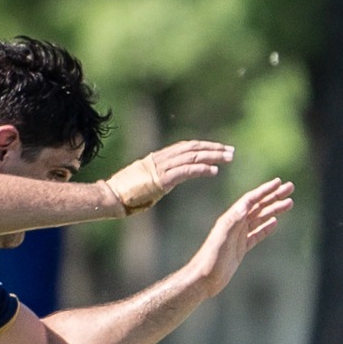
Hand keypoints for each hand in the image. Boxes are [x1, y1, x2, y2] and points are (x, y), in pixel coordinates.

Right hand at [101, 140, 236, 213]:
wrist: (111, 197)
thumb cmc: (125, 194)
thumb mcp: (146, 182)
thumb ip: (160, 178)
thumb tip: (168, 180)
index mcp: (158, 158)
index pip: (186, 148)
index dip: (203, 146)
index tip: (219, 148)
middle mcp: (161, 159)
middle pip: (192, 149)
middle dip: (213, 148)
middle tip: (231, 151)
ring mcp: (160, 168)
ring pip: (192, 157)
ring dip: (212, 156)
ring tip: (228, 158)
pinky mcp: (161, 179)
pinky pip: (185, 172)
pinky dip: (200, 169)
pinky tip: (214, 171)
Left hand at [186, 179, 295, 295]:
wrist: (204, 279)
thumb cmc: (211, 260)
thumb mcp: (222, 238)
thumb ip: (232, 221)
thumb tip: (245, 205)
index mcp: (231, 219)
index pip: (251, 200)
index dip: (265, 191)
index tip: (279, 182)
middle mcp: (236, 224)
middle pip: (259, 206)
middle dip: (274, 196)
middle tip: (290, 188)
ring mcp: (239, 236)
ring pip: (260, 218)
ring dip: (274, 209)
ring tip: (289, 203)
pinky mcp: (241, 248)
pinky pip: (257, 234)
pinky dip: (267, 227)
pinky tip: (275, 222)